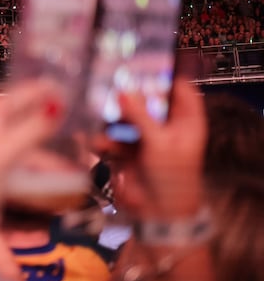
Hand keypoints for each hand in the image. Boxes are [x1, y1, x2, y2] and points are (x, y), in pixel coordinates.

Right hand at [97, 79, 206, 219]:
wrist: (159, 214)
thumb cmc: (172, 177)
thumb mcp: (159, 141)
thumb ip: (140, 114)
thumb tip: (123, 90)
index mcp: (185, 121)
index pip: (179, 89)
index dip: (163, 76)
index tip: (141, 66)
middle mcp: (166, 127)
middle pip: (147, 101)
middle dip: (129, 96)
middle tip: (110, 85)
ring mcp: (145, 139)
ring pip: (125, 118)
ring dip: (111, 119)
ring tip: (97, 116)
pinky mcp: (127, 152)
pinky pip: (112, 138)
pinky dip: (103, 139)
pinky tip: (95, 141)